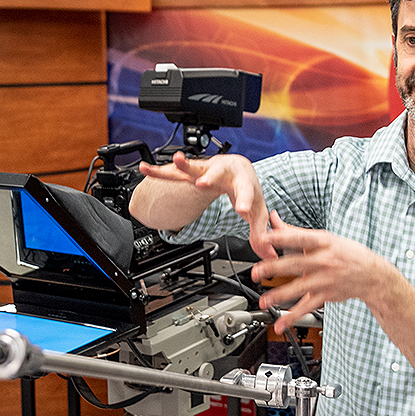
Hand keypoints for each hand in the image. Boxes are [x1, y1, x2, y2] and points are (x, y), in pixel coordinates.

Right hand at [139, 152, 274, 258]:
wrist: (239, 168)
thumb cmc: (248, 190)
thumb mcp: (258, 213)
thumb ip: (260, 234)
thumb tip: (269, 255)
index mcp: (244, 183)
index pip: (247, 194)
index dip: (246, 203)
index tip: (243, 210)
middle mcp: (225, 174)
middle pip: (218, 175)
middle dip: (211, 178)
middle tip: (204, 183)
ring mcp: (207, 171)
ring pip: (193, 168)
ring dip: (183, 165)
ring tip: (176, 160)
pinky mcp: (192, 172)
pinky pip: (173, 172)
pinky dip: (158, 171)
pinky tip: (145, 168)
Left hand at [250, 210, 397, 332]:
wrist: (372, 275)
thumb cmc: (346, 253)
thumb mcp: (325, 238)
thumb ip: (295, 231)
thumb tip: (274, 219)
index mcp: (323, 243)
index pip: (300, 238)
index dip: (281, 237)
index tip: (264, 237)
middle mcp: (324, 261)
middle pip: (296, 264)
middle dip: (274, 268)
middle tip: (257, 271)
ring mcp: (325, 280)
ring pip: (300, 288)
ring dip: (280, 295)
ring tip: (264, 300)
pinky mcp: (325, 296)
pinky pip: (306, 307)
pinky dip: (292, 316)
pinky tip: (280, 323)